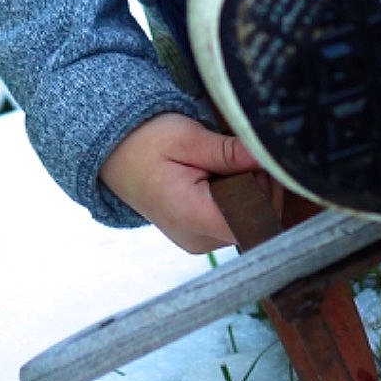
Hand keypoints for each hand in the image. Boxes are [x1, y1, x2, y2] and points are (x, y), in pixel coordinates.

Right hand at [99, 111, 262, 252]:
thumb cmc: (144, 143)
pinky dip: (236, 194)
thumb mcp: (187, 138)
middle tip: (234, 152)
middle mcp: (200, 240)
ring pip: (250, 217)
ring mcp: (201, 242)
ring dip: (248, 186)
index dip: (267, 186)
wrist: (112, 154)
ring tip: (220, 163)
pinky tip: (216, 176)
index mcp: (194, 217)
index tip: (255, 158)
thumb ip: (229, 152)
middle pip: (258, 217)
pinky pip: (235, 217)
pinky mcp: (202, 234)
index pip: (256, 218)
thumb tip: (268, 155)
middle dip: (258, 181)